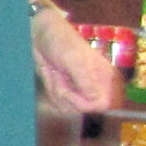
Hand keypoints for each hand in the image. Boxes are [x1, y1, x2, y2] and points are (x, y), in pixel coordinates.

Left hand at [28, 0, 120, 114]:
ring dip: (56, 92)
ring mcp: (80, 90)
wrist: (40, 35)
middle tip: (60, 76)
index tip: (70, 91)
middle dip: (66, 95)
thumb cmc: (60, 42)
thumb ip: (85, 80)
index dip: (84, 103)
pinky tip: (52, 77)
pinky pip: (59, 104)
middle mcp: (95, 86)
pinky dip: (51, 92)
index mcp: (105, 77)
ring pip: (69, 108)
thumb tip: (99, 101)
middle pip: (82, 109)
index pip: (102, 104)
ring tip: (55, 74)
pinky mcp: (67, 91)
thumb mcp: (73, 59)